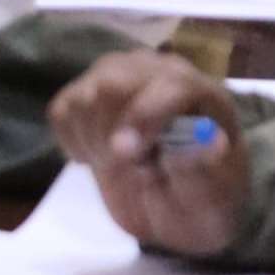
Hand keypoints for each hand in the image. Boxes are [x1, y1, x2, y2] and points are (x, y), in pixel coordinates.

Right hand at [46, 50, 248, 255]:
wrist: (173, 202)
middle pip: (114, 81)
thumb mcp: (212, 200)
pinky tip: (98, 154)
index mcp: (201, 94)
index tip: (125, 155)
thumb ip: (203, 171)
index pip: (172, 85)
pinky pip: (62, 110)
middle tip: (123, 166)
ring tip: (118, 163)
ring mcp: (117, 76)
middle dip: (110, 133)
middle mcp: (158, 72)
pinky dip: (73, 142)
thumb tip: (208, 142)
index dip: (145, 115)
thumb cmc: (199, 199)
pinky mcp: (84, 91)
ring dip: (94, 141)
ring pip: (85, 96)